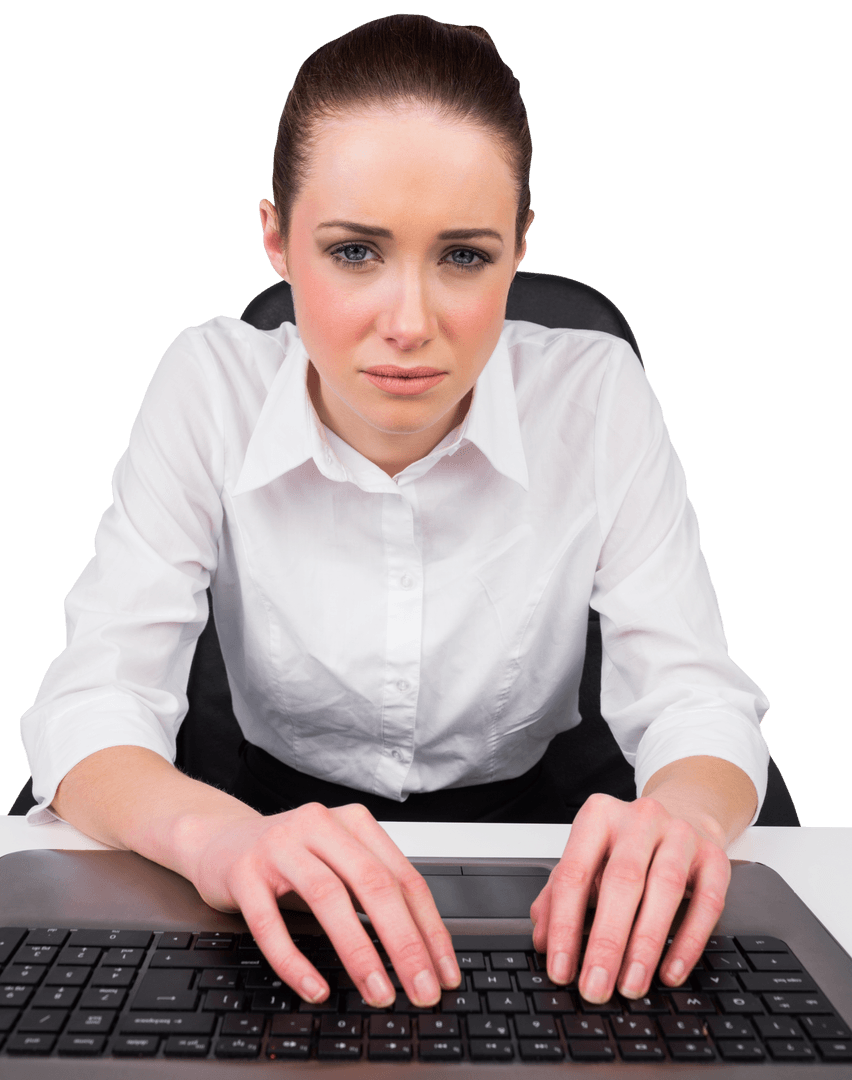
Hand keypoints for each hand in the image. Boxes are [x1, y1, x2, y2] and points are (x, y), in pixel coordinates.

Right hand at [188, 802, 460, 1007]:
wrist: (219, 840)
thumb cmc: (289, 858)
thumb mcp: (337, 862)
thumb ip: (373, 892)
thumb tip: (421, 951)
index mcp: (353, 822)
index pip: (404, 876)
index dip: (429, 927)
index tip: (443, 971)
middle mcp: (320, 825)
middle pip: (373, 884)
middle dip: (403, 942)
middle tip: (420, 988)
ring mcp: (279, 845)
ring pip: (327, 897)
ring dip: (359, 952)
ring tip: (378, 992)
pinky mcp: (244, 871)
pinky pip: (271, 923)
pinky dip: (295, 960)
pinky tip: (315, 988)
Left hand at [529, 792, 730, 1002]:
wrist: (683, 815)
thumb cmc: (625, 848)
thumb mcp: (587, 862)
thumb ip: (558, 897)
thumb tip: (544, 942)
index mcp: (598, 816)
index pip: (574, 873)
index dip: (564, 925)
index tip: (560, 968)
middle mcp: (639, 818)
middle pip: (621, 881)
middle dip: (606, 941)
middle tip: (596, 986)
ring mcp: (680, 834)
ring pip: (665, 889)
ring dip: (645, 945)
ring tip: (631, 985)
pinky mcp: (714, 857)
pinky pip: (706, 901)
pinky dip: (688, 941)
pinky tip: (671, 971)